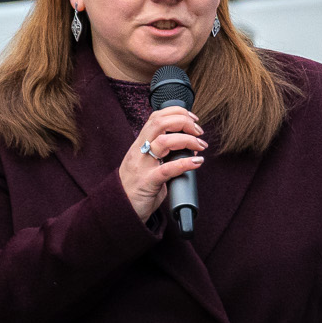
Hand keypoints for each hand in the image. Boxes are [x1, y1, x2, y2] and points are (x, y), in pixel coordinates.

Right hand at [119, 106, 206, 220]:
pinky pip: (167, 169)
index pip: (156, 117)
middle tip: (199, 131)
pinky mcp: (147, 182)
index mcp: (139, 144)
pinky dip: (185, 163)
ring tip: (200, 146)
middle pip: (159, 123)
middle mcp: (139, 151)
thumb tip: (187, 150)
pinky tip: (197, 162)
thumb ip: (161, 155)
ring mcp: (142, 166)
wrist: (121, 210)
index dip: (176, 112)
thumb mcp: (146, 164)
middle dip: (183, 121)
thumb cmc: (137, 187)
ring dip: (187, 140)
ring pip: (163, 142)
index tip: (192, 119)